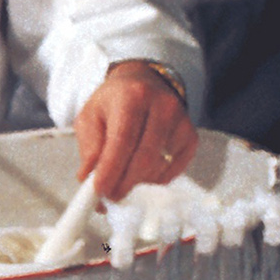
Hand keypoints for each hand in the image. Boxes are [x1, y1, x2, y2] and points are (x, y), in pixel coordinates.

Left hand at [75, 60, 199, 199]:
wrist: (144, 83)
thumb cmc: (114, 102)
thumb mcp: (91, 116)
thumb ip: (89, 148)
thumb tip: (89, 180)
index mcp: (132, 96)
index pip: (123, 139)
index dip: (111, 169)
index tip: (100, 190)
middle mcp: (162, 106)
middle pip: (144, 158)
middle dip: (123, 183)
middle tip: (109, 195)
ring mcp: (181, 122)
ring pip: (157, 168)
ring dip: (136, 182)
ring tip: (121, 175)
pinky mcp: (191, 137)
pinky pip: (171, 172)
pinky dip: (152, 179)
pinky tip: (141, 168)